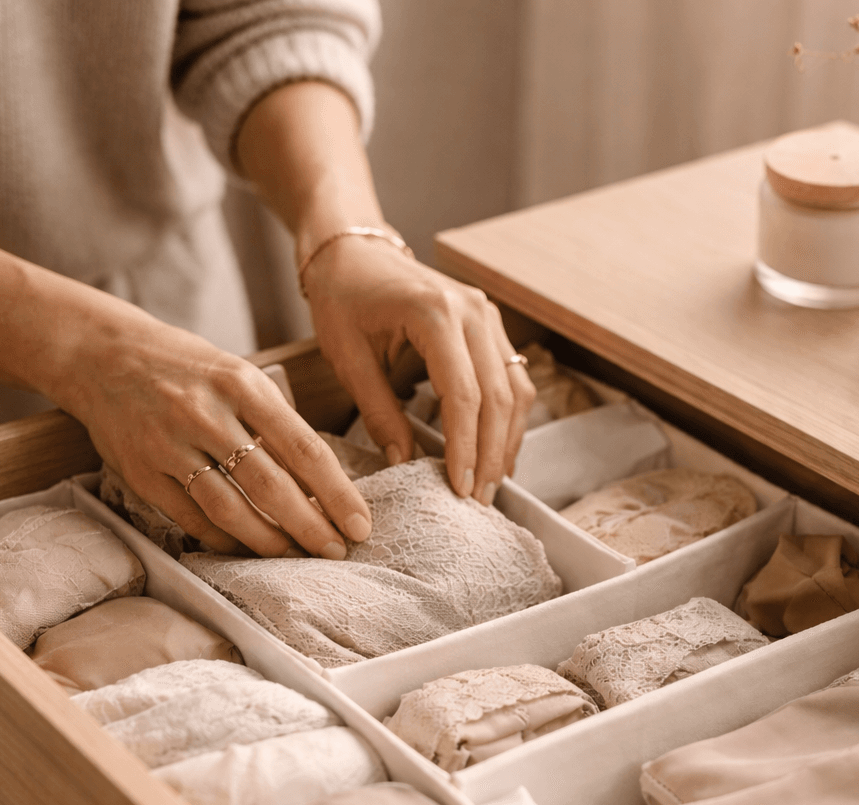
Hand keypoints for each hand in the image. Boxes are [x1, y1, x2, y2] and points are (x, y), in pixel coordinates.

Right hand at [53, 313, 373, 557]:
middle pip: (271, 486)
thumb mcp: (237, 374)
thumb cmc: (186, 367)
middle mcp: (206, 414)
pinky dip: (224, 539)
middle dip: (311, 527)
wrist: (101, 354)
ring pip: (230, 509)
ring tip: (296, 555)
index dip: (337, 494)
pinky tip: (247, 548)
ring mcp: (169, 445)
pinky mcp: (140, 472)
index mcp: (242, 384)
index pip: (304, 448)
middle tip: (336, 551)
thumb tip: (321, 481)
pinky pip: (191, 517)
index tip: (360, 524)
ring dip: (269, 541)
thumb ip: (274, 420)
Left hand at [303, 235, 534, 503]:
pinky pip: (512, 378)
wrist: (354, 251)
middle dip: (491, 454)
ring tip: (490, 483)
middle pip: (499, 395)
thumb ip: (378, 412)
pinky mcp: (491, 324)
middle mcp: (473, 310)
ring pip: (515, 389)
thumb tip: (404, 463)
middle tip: (479, 499)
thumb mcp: (348, 358)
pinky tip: (494, 450)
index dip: (465, 446)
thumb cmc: (343, 298)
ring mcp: (488, 315)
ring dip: (507, 440)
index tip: (459, 488)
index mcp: (434, 312)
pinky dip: (507, 418)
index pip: (463, 393)